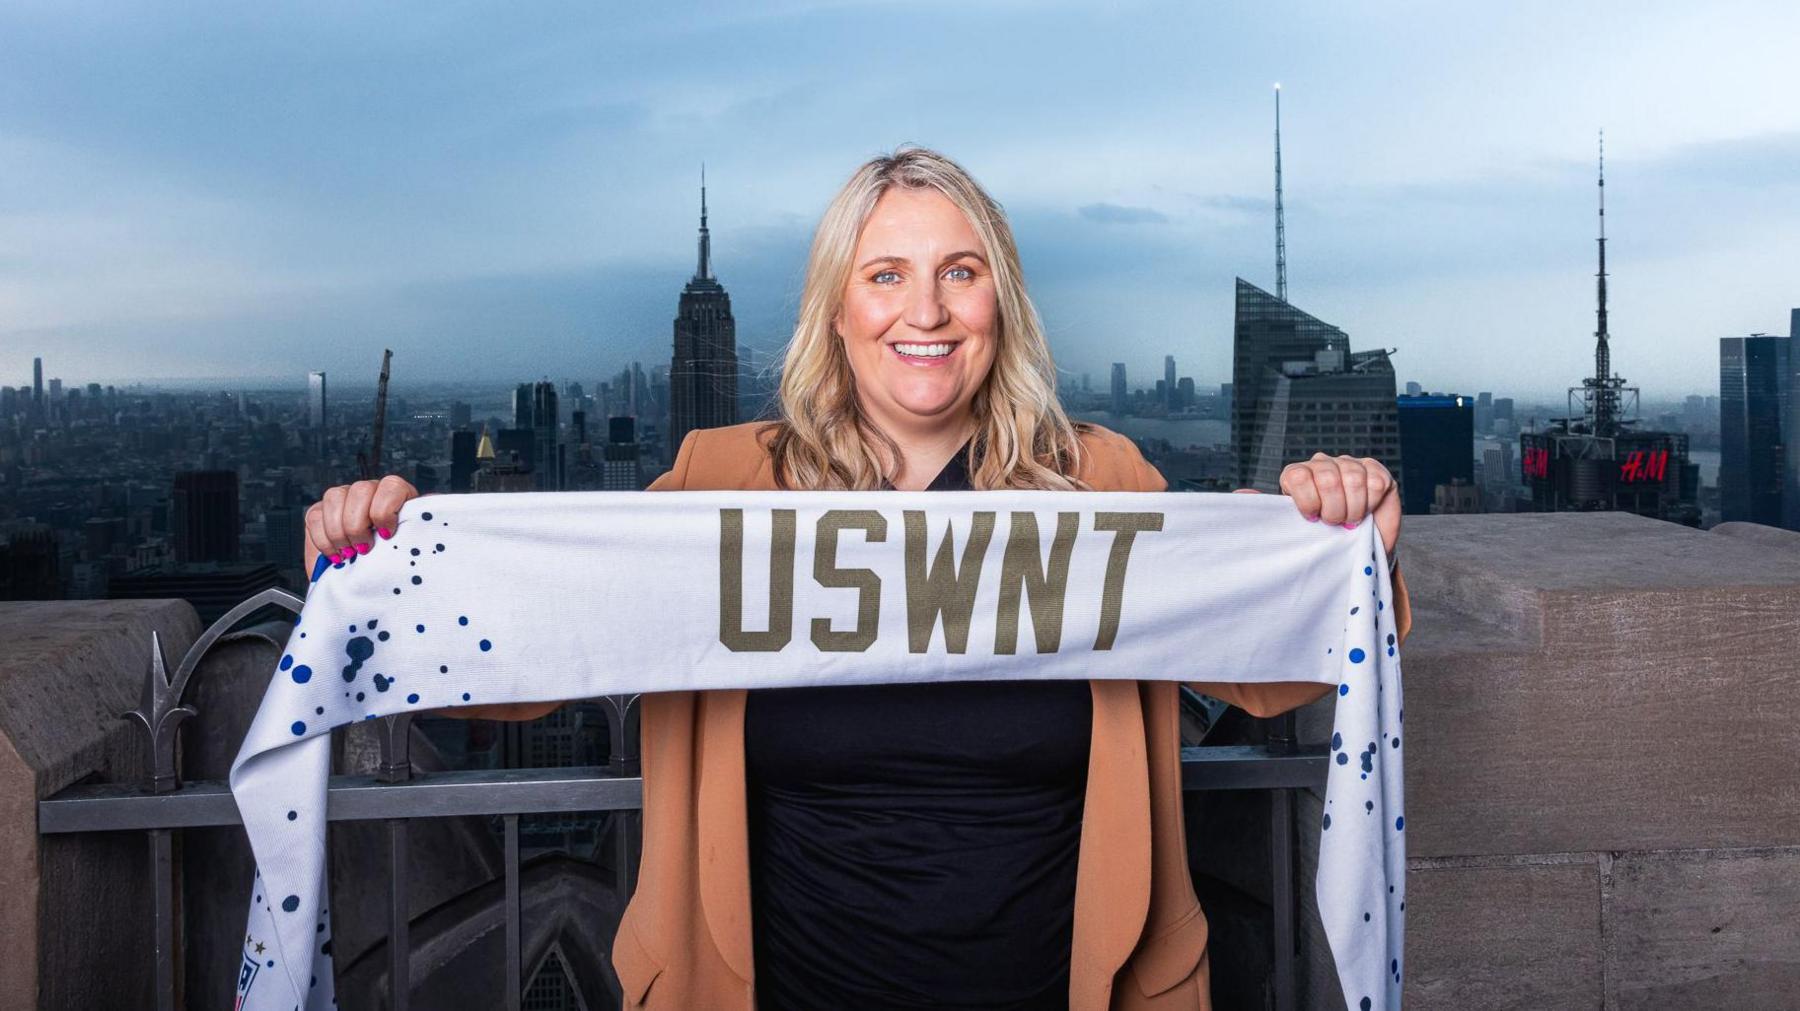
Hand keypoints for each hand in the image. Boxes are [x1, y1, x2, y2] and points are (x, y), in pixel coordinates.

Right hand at [304, 475, 420, 578]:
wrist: (367, 583)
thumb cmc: (393, 564)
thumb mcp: (410, 548)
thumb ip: (417, 533)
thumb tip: (429, 528)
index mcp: (399, 497)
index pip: (391, 486)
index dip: (385, 510)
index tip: (386, 535)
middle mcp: (372, 493)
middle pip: (360, 490)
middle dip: (359, 524)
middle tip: (364, 549)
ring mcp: (345, 499)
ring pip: (335, 497)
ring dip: (339, 530)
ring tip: (349, 554)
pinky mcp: (320, 512)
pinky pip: (314, 515)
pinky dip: (323, 538)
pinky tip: (335, 555)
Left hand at [1232, 453, 1400, 556]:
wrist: (1352, 549)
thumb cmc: (1317, 538)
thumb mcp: (1288, 529)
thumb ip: (1266, 512)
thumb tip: (1241, 496)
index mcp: (1297, 475)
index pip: (1297, 475)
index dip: (1308, 501)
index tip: (1311, 519)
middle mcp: (1322, 465)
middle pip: (1326, 477)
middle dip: (1333, 509)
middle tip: (1334, 524)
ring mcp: (1349, 465)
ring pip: (1353, 478)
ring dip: (1353, 508)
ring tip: (1349, 521)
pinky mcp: (1376, 471)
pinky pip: (1375, 481)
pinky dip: (1371, 502)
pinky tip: (1365, 511)